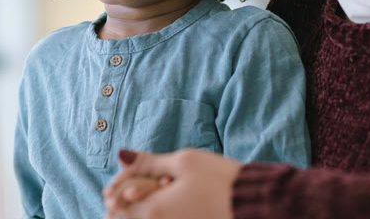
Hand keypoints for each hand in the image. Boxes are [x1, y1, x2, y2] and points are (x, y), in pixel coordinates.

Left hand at [103, 148, 242, 218]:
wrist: (254, 205)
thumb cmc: (221, 179)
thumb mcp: (184, 161)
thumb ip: (148, 162)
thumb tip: (120, 156)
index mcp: (154, 211)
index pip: (116, 208)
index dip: (114, 192)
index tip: (120, 182)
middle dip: (124, 205)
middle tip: (131, 191)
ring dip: (140, 211)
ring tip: (148, 195)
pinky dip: (157, 215)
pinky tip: (167, 204)